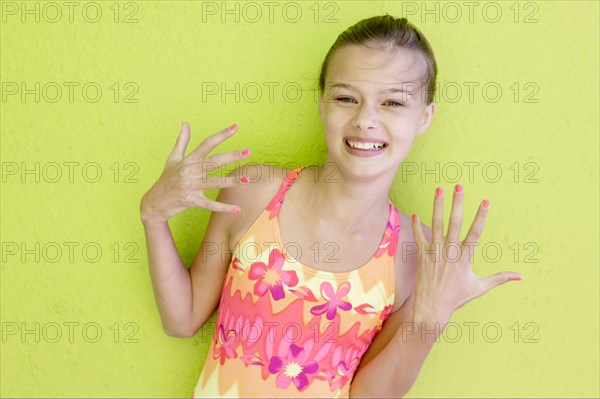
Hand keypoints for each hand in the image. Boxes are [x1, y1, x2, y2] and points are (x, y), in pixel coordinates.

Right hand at [140, 122, 250, 223]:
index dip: (221, 135)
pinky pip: (209, 204)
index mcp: (188, 160)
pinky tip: (237, 209)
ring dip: (231, 181)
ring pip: (214, 182)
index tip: (235, 127)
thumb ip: (181, 141)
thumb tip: (185, 123)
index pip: (206, 144)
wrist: (153, 203)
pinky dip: (223, 208)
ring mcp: (189, 186)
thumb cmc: (166, 180)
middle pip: (213, 162)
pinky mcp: (190, 201)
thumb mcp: (172, 159)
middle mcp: (189, 171)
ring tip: (247, 179)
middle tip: (248, 152)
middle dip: (231, 156)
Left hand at [410, 185, 521, 327]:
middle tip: (459, 186)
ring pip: (435, 224)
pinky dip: (417, 226)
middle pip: (454, 222)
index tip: (485, 201)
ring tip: (438, 189)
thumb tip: (521, 276)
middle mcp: (449, 252)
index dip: (481, 216)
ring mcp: (434, 253)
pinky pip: (419, 237)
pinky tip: (416, 213)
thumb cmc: (457, 298)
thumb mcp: (480, 287)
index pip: (475, 233)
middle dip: (457, 203)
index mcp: (464, 258)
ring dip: (437, 206)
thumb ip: (499, 278)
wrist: (432, 308)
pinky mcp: (422, 256)